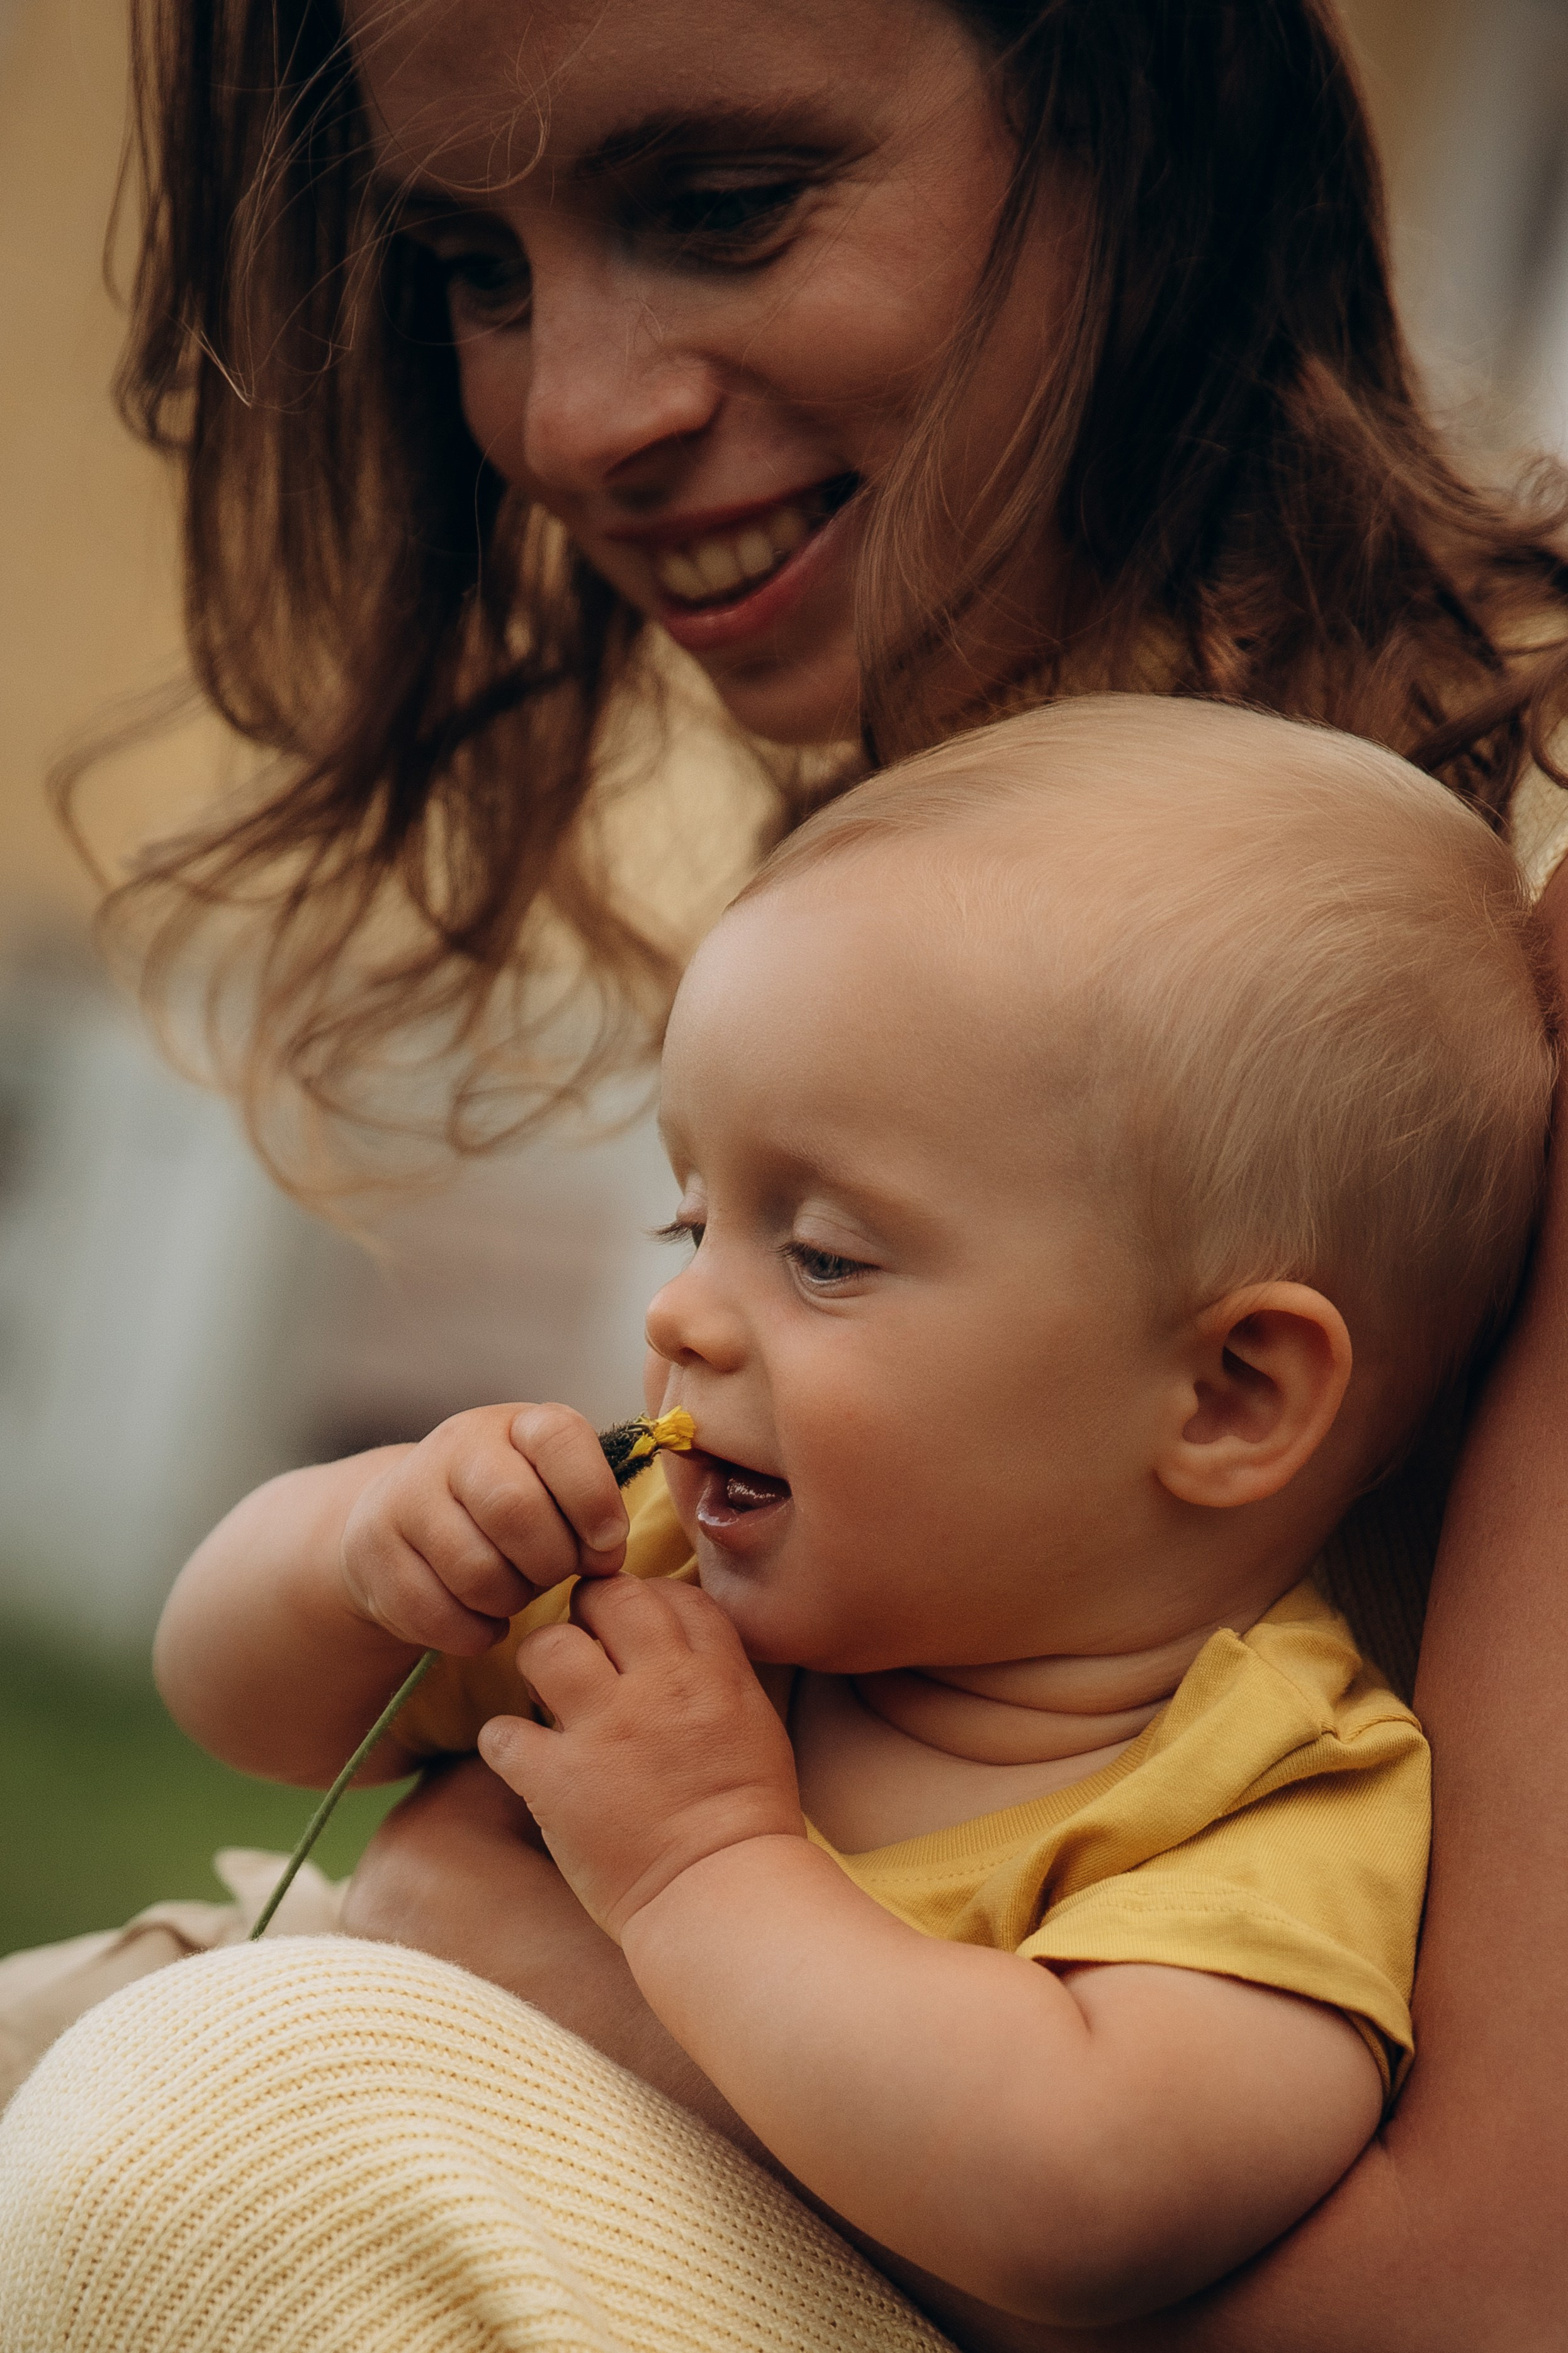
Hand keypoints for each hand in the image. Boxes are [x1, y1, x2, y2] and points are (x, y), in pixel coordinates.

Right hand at [338, 1402, 628, 1656]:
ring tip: (514, 1591)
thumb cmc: (501, 1509)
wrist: (401, 1524)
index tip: (605, 1543)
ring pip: (477, 1572)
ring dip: (511, 1600)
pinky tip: (482, 1618)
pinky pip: (440, 1616)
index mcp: (512, 1425)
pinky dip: (475, 1632)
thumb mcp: (549, 1489)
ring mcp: (407, 1498)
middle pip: (517, 1510)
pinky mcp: (375, 1554)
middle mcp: (455, 1448)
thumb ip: (589, 1509)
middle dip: (551, 1561)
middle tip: (553, 1573)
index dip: (594, 1497)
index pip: (559, 1439)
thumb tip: (606, 1555)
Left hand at [478, 1575, 805, 1938]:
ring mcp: (605, 1730)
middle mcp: (658, 1686)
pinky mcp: (556, 1780)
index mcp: (713, 1673)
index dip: (646, 1601)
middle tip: (582, 1648)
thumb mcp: (755, 1725)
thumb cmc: (747, 1820)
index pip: (672, 1592)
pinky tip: (524, 1760)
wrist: (723, 1897)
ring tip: (546, 1695)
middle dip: (586, 1613)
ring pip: (547, 1646)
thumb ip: (717, 1674)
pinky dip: (505, 1743)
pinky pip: (502, 1731)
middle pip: (607, 1597)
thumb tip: (679, 1646)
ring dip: (539, 1665)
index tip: (632, 1629)